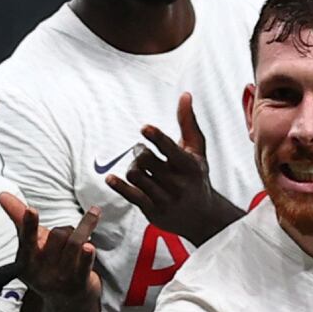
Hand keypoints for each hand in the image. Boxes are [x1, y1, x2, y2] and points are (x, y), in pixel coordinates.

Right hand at [0, 192, 99, 300]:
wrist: (67, 302)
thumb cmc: (47, 264)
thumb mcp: (31, 245)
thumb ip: (18, 218)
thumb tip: (2, 194)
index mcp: (26, 261)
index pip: (27, 239)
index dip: (29, 225)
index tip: (31, 210)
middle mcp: (42, 271)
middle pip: (57, 236)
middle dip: (65, 229)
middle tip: (69, 235)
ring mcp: (61, 278)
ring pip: (73, 244)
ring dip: (84, 227)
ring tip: (94, 212)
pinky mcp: (79, 283)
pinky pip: (84, 264)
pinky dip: (87, 255)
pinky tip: (90, 247)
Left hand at [106, 92, 240, 243]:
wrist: (202, 216)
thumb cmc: (197, 176)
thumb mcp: (197, 150)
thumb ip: (188, 122)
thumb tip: (185, 94)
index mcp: (190, 166)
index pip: (171, 149)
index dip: (157, 137)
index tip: (145, 128)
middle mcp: (178, 184)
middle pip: (146, 160)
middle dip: (139, 151)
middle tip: (141, 151)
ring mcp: (165, 199)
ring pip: (136, 175)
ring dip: (132, 167)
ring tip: (139, 167)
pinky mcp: (153, 211)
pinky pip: (131, 196)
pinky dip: (118, 185)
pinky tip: (110, 178)